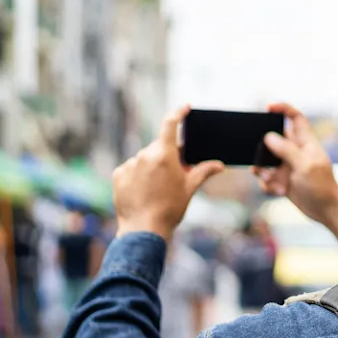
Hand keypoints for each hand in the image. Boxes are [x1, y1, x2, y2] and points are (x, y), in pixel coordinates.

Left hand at [113, 106, 223, 241]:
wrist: (143, 229)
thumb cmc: (170, 209)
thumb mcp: (189, 188)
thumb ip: (203, 172)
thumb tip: (219, 165)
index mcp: (164, 154)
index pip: (170, 124)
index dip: (178, 113)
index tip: (184, 107)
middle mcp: (144, 154)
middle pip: (159, 147)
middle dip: (167, 156)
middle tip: (175, 174)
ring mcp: (129, 164)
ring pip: (144, 159)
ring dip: (152, 167)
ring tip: (156, 189)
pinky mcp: (118, 174)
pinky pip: (131, 169)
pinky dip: (138, 175)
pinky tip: (143, 192)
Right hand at [255, 102, 337, 242]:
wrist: (326, 211)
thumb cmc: (321, 186)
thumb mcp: (304, 166)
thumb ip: (286, 150)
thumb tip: (268, 137)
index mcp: (305, 142)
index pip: (295, 118)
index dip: (283, 109)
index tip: (268, 108)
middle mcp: (295, 151)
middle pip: (274, 139)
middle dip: (263, 147)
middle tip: (260, 157)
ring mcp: (288, 166)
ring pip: (266, 160)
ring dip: (263, 170)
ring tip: (270, 178)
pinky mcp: (283, 180)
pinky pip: (267, 177)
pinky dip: (268, 184)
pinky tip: (279, 191)